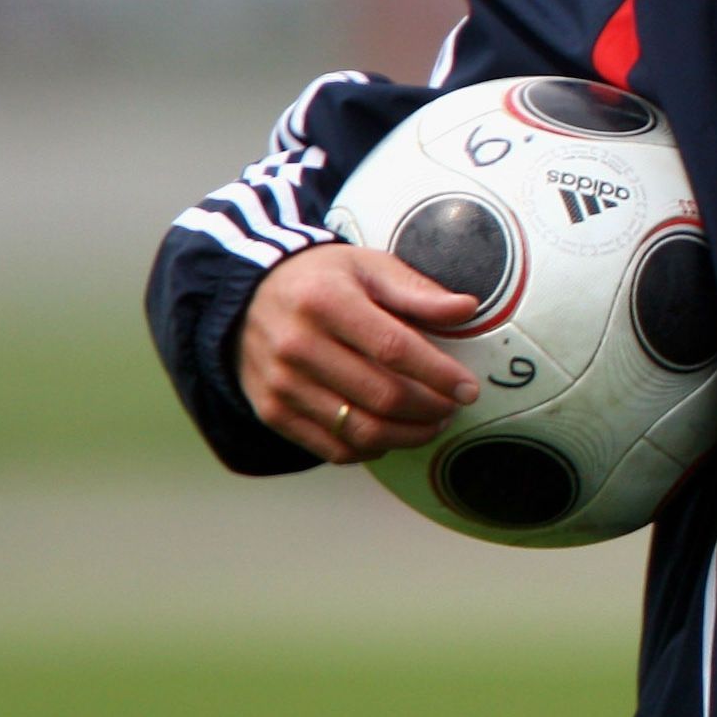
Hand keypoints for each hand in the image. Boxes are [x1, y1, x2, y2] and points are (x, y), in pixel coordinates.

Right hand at [235, 244, 480, 463]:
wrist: (248, 297)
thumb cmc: (322, 280)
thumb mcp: (369, 267)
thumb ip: (417, 291)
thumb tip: (466, 309)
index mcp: (326, 302)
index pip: (395, 349)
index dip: (439, 375)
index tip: (469, 389)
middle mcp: (297, 345)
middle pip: (382, 396)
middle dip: (431, 409)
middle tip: (453, 408)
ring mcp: (281, 383)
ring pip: (360, 429)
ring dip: (408, 435)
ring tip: (432, 423)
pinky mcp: (272, 410)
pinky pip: (332, 447)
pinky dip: (372, 449)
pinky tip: (392, 434)